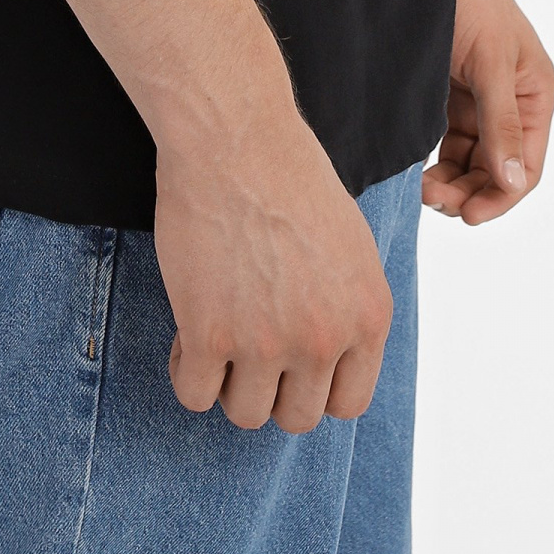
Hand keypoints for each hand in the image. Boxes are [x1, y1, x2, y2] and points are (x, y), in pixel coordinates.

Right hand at [156, 100, 393, 435]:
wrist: (234, 136)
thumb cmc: (288, 174)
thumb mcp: (351, 246)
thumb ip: (347, 308)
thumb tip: (332, 359)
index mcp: (367, 317)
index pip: (348, 404)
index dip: (314, 385)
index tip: (290, 362)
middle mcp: (324, 339)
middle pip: (296, 417)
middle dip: (270, 388)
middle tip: (247, 345)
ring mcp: (266, 342)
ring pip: (245, 413)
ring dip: (227, 382)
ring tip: (216, 335)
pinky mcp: (209, 334)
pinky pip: (194, 394)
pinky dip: (186, 371)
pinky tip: (187, 332)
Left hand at [422, 0, 553, 225]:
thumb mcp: (488, 64)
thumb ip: (501, 124)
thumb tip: (514, 182)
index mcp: (534, 93)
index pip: (527, 165)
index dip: (501, 195)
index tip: (467, 216)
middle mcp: (511, 99)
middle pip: (497, 167)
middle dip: (469, 190)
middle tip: (431, 199)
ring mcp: (478, 96)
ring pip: (470, 157)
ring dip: (450, 179)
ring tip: (420, 187)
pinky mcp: (448, 90)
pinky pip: (446, 138)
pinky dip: (434, 157)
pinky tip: (415, 165)